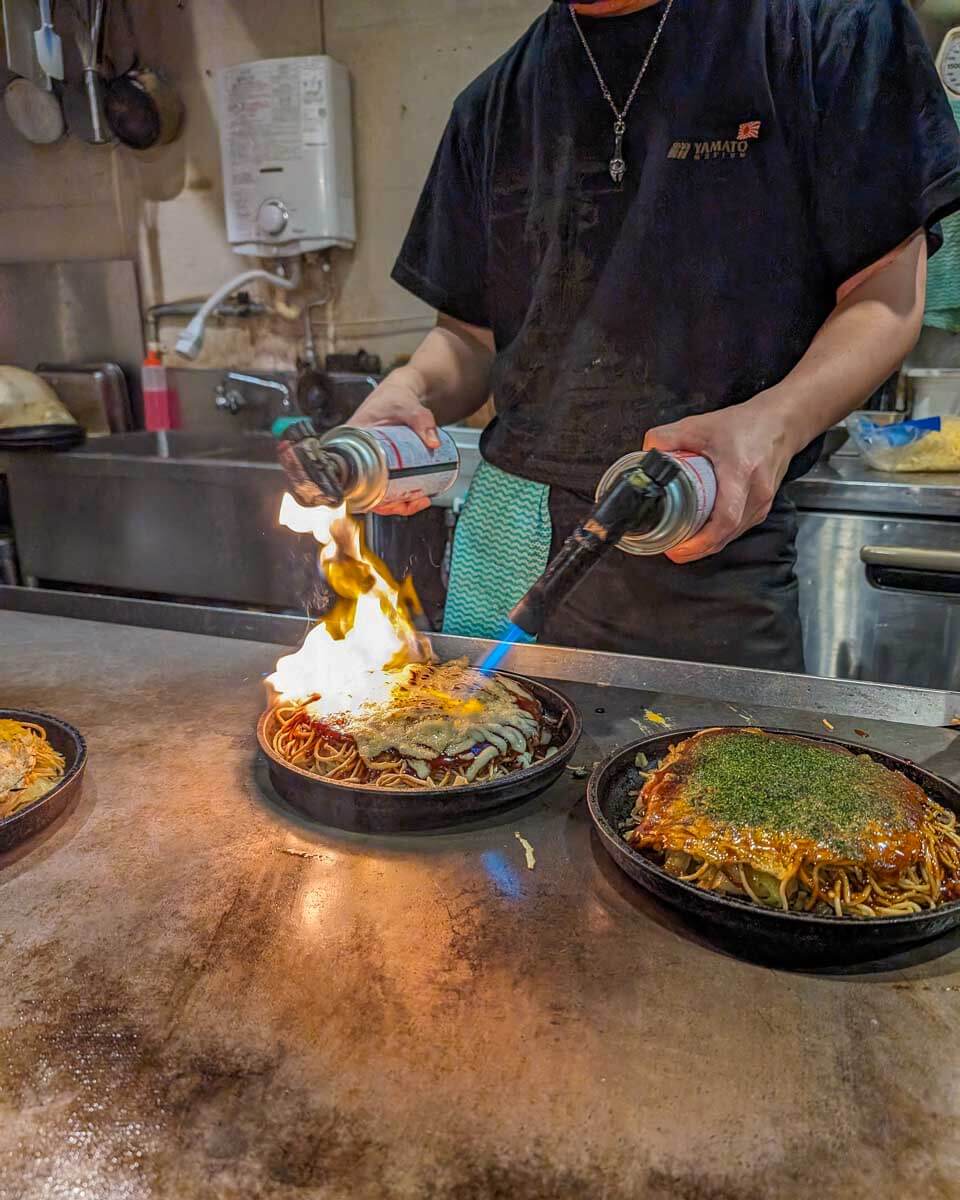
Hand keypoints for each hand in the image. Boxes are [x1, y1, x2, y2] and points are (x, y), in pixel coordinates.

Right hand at [349, 369, 437, 515]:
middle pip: (366, 491)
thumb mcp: (407, 405)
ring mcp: (371, 462)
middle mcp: (358, 455)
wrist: (403, 390)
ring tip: (420, 501)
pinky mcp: (383, 465)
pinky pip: (388, 486)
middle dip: (390, 505)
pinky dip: (400, 495)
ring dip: (398, 503)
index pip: (349, 476)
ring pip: (378, 492)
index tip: (386, 501)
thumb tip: (433, 442)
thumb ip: (421, 420)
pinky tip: (417, 497)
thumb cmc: (395, 394)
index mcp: (351, 441)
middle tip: (413, 503)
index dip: (365, 494)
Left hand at [643, 393, 801, 563]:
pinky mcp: (762, 508)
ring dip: (707, 544)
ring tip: (682, 544)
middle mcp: (756, 493)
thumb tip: (646, 453)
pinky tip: (701, 534)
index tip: (679, 547)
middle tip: (672, 549)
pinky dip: (718, 536)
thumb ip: (667, 437)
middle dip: (697, 548)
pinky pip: (738, 530)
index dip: (701, 540)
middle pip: (726, 534)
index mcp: (740, 472)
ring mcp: (762, 503)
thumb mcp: (700, 425)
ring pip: (732, 536)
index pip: (725, 518)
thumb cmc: (746, 424)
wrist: (780, 423)